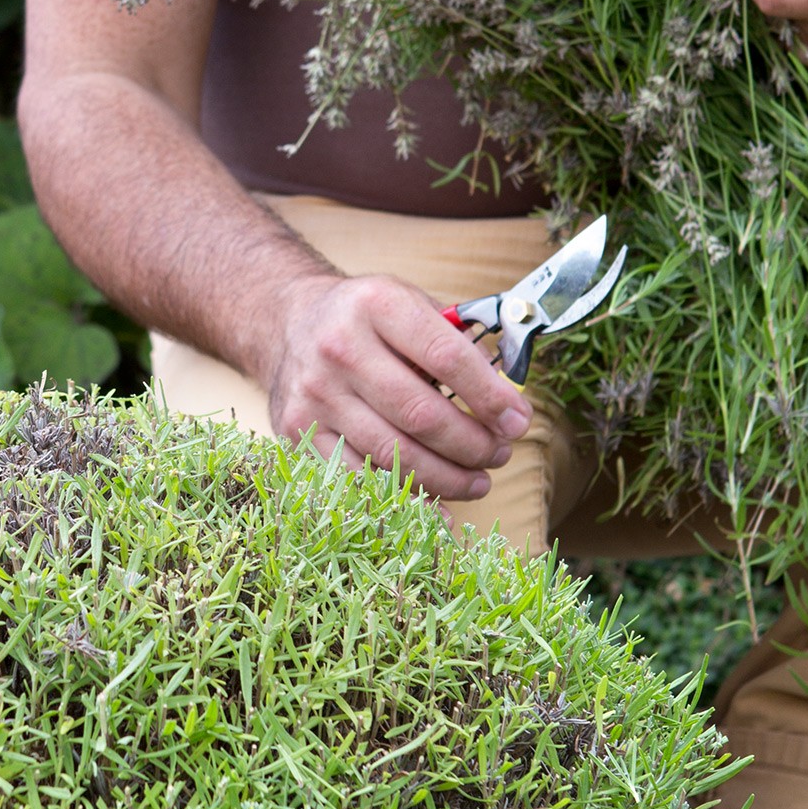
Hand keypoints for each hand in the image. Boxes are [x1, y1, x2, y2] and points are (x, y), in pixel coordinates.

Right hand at [262, 272, 532, 500]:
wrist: (289, 324)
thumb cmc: (368, 321)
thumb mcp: (410, 305)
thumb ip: (459, 343)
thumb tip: (507, 404)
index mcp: (376, 305)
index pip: (447, 357)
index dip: (489, 397)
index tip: (518, 422)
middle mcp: (339, 348)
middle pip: (421, 414)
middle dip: (473, 444)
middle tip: (499, 454)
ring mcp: (315, 394)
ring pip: (394, 453)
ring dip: (447, 476)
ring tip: (478, 479)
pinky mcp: (298, 430)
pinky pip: (360, 477)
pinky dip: (406, 498)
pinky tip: (439, 503)